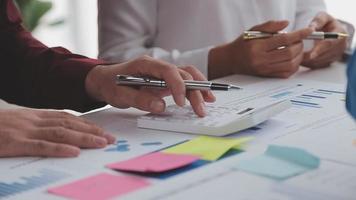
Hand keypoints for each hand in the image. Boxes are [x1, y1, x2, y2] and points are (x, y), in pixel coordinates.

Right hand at [0, 109, 114, 157]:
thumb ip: (37, 127)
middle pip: (69, 124)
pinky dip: (60, 148)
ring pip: (61, 133)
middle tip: (111, 139)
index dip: (87, 125)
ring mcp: (25, 130)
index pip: (67, 118)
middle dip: (92, 131)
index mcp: (35, 115)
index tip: (103, 131)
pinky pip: (41, 145)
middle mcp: (34, 120)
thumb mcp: (18, 122)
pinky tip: (74, 152)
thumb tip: (60, 136)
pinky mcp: (15, 142)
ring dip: (84, 138)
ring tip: (102, 143)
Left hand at [85, 56, 215, 116]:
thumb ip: (140, 100)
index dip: (178, 85)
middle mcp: (158, 66)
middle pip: (183, 74)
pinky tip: (202, 97)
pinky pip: (184, 81)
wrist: (105, 80)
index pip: (169, 71)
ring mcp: (163, 73)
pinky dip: (195, 88)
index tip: (181, 102)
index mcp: (146, 64)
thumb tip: (161, 106)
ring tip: (210, 100)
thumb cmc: (110, 84)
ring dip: (200, 86)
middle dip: (195, 91)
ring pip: (187, 74)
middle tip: (201, 109)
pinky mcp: (165, 81)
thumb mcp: (120, 94)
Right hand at [208, 21, 311, 78]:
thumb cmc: (243, 44)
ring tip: (298, 50)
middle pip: (288, 53)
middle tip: (300, 41)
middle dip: (299, 45)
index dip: (299, 34)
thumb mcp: (253, 30)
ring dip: (299, 56)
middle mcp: (260, 59)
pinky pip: (285, 74)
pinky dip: (294, 67)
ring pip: (289, 64)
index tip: (308, 30)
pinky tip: (293, 60)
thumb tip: (287, 23)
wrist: (231, 59)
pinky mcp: (266, 75)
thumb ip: (270, 25)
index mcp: (257, 46)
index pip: (283, 39)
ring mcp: (264, 69)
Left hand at [302, 12, 346, 68]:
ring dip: (307, 60)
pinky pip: (316, 65)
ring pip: (319, 62)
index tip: (311, 54)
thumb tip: (311, 28)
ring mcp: (335, 56)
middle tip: (297, 55)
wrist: (329, 31)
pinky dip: (307, 63)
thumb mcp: (322, 17)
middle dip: (310, 56)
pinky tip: (300, 58)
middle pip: (324, 55)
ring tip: (296, 55)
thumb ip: (318, 20)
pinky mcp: (329, 62)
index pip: (330, 44)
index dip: (320, 49)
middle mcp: (340, 47)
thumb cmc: (325, 23)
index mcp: (340, 35)